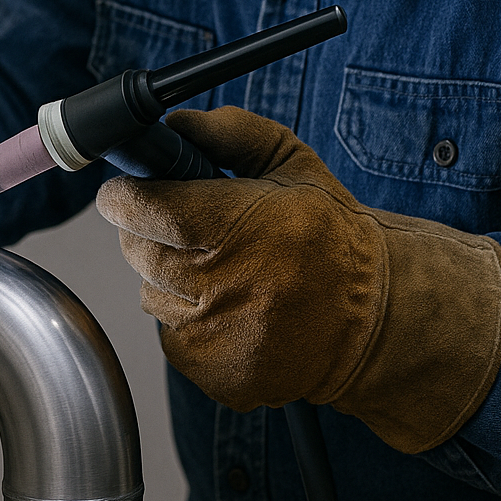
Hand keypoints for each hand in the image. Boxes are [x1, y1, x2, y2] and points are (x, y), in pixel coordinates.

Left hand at [96, 106, 500, 453]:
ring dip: (170, 280)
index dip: (126, 196)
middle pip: (139, 252)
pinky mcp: (218, 375)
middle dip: (148, 233)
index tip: (127, 191)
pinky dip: (190, 321)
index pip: (146, 209)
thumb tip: (175, 125)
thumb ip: (231, 134)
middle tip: (185, 228)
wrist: (374, 317)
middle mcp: (228, 285)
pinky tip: (231, 308)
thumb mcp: (290, 164)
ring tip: (222, 271)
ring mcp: (221, 336)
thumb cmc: (330, 236)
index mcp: (243, 227)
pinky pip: (173, 338)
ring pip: (151, 296)